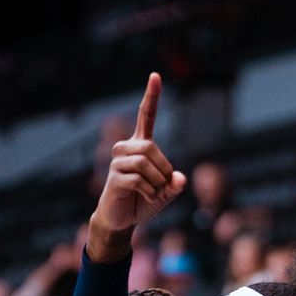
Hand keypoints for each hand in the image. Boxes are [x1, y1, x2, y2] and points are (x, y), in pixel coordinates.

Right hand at [88, 73, 186, 258]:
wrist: (121, 219)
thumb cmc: (143, 202)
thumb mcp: (165, 194)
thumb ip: (174, 186)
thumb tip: (180, 179)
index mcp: (141, 146)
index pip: (146, 116)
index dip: (151, 96)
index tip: (155, 75)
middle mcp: (127, 149)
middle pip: (150, 147)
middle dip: (163, 168)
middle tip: (164, 185)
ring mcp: (118, 162)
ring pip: (144, 163)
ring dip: (156, 182)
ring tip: (153, 192)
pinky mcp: (114, 177)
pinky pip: (138, 179)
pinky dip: (149, 191)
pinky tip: (147, 196)